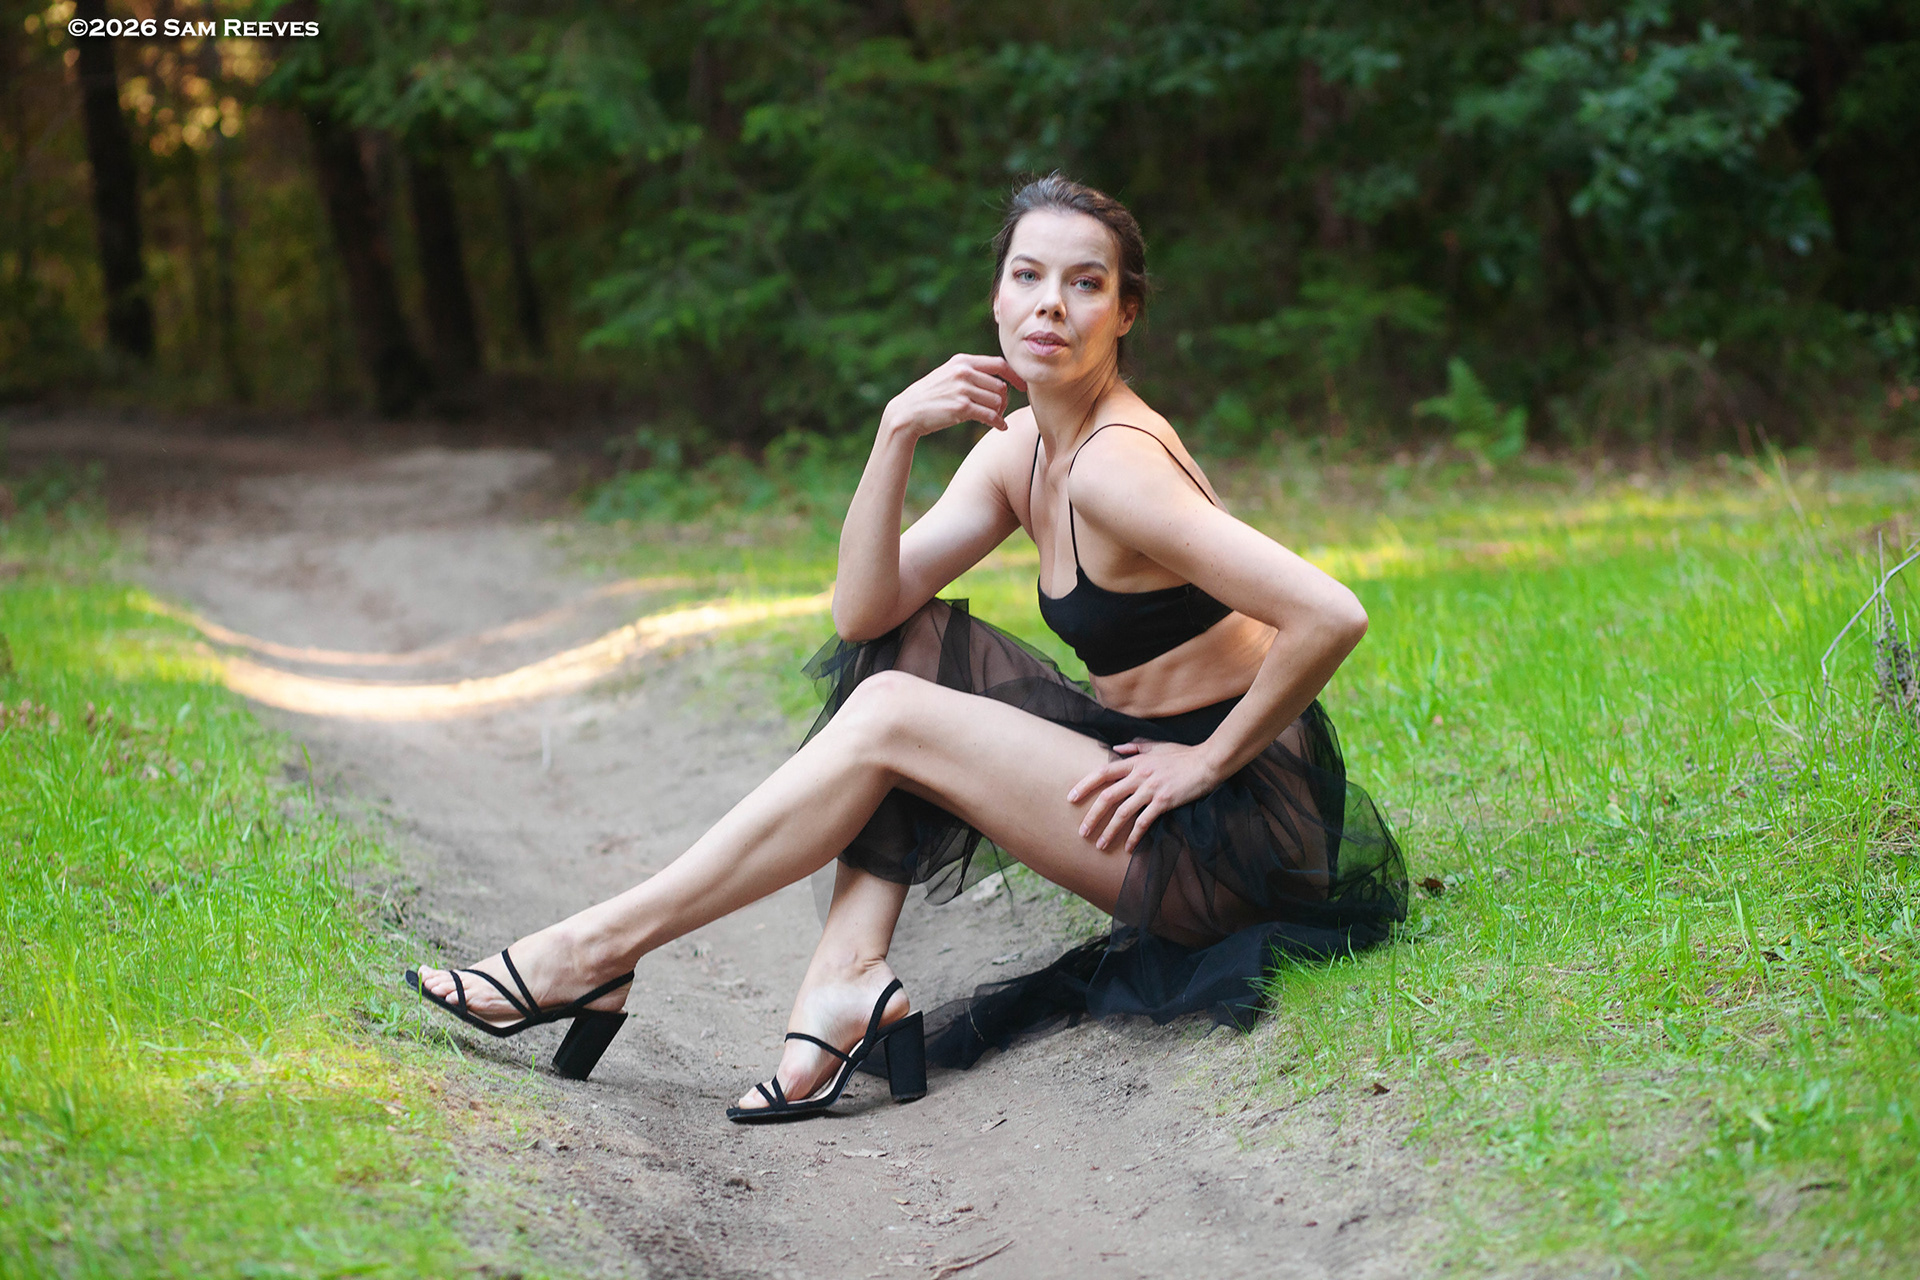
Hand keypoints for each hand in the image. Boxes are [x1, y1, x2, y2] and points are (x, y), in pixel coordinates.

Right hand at [881, 354, 1027, 438]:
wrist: (907, 412)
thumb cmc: (930, 396)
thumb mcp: (948, 375)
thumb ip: (969, 372)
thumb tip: (998, 380)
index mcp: (962, 361)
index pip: (999, 364)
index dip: (1015, 376)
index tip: (1022, 386)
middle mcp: (963, 372)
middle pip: (1000, 386)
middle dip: (1004, 400)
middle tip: (999, 410)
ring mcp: (962, 389)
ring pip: (997, 401)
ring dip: (1000, 412)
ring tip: (994, 418)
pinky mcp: (961, 408)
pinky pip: (990, 415)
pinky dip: (998, 423)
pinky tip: (999, 427)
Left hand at [1067, 740, 1223, 852]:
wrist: (1207, 762)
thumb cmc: (1183, 755)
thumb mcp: (1156, 746)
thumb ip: (1134, 748)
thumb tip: (1115, 749)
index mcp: (1135, 762)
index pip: (1103, 772)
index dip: (1085, 785)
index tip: (1071, 797)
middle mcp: (1139, 775)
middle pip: (1108, 796)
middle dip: (1092, 816)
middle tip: (1082, 832)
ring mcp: (1151, 789)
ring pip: (1123, 812)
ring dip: (1110, 831)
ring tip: (1100, 845)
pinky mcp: (1164, 802)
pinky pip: (1144, 822)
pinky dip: (1134, 836)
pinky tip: (1128, 848)